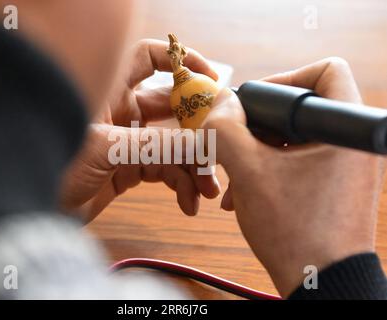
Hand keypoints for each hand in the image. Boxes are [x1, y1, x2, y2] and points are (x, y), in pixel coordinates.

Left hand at [60, 39, 220, 220]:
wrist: (26, 209)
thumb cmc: (46, 165)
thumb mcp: (104, 149)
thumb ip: (154, 144)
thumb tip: (199, 145)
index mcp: (108, 91)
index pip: (149, 58)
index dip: (182, 61)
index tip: (211, 78)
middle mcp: (119, 111)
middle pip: (172, 110)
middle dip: (197, 131)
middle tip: (218, 149)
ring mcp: (125, 141)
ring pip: (171, 145)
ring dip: (193, 167)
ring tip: (207, 190)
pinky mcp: (126, 169)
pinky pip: (163, 171)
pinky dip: (179, 186)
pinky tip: (188, 202)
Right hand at [203, 57, 385, 296]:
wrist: (320, 284)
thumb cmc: (295, 231)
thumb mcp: (248, 172)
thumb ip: (226, 129)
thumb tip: (219, 102)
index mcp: (345, 129)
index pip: (324, 71)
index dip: (281, 80)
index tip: (251, 107)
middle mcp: (351, 141)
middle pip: (300, 107)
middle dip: (259, 127)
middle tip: (234, 148)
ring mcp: (346, 164)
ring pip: (294, 137)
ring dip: (258, 153)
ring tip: (234, 183)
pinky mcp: (335, 183)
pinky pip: (299, 160)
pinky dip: (271, 169)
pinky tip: (246, 194)